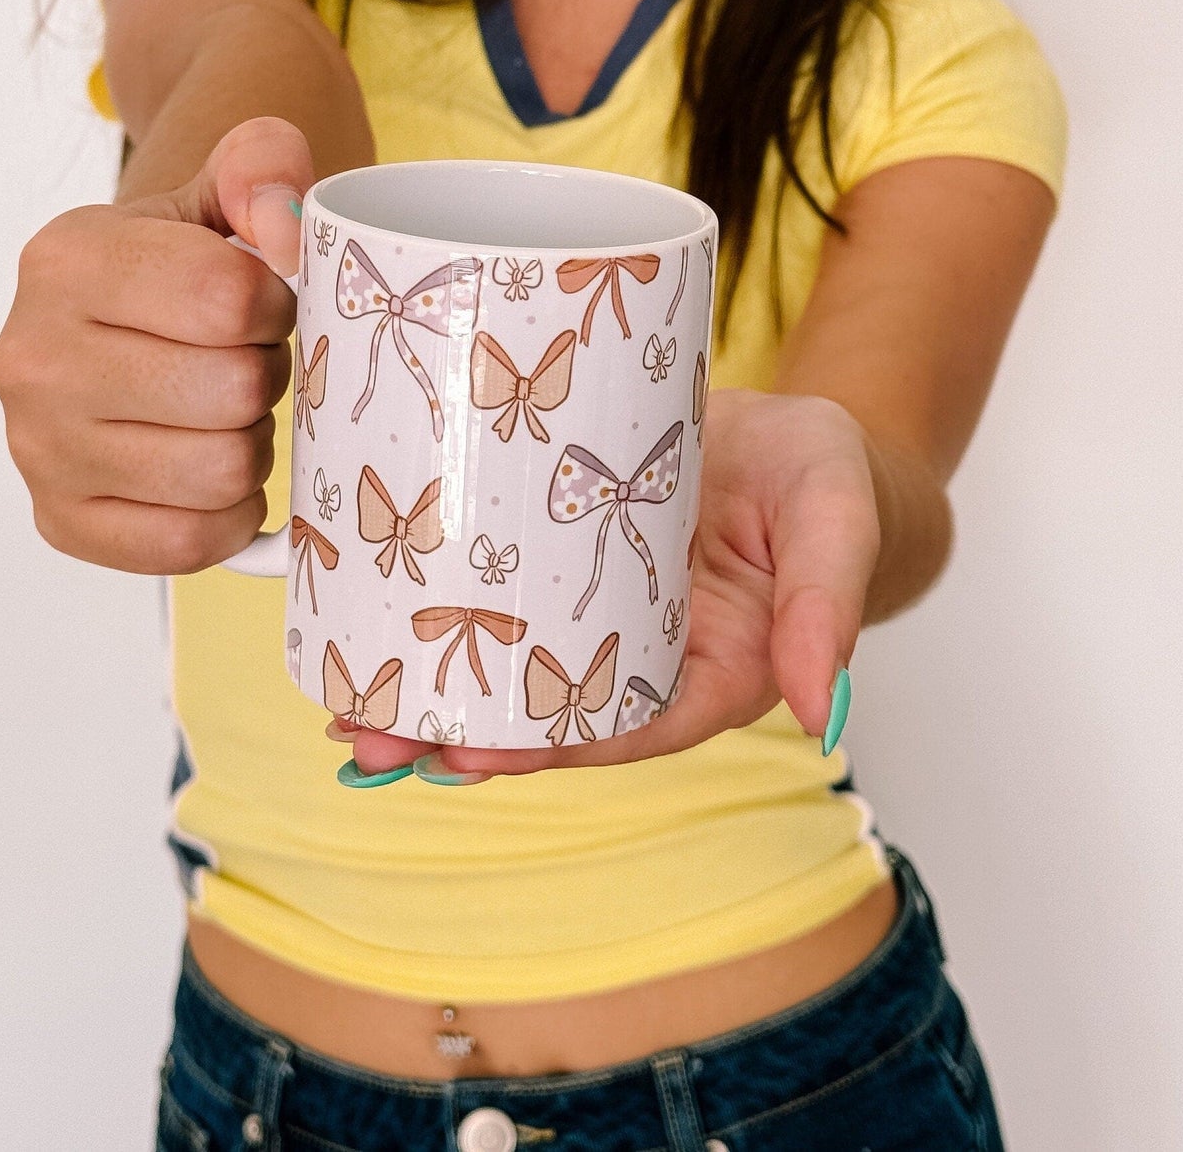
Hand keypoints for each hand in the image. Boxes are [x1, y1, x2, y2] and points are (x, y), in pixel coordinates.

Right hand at [0, 117, 312, 574]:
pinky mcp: (61, 522)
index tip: (261, 300)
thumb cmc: (187, 258)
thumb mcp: (227, 181)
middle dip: (267, 374)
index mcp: (65, 259)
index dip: (277, 303)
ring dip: (251, 443)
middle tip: (247, 360)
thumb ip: (266, 163)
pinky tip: (214, 470)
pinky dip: (226, 514)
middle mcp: (31, 356)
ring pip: (219, 471)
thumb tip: (284, 234)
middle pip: (231, 390)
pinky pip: (187, 544)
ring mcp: (38, 448)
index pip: (228, 297)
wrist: (122, 321)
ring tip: (228, 411)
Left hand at [338, 387, 878, 778]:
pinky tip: (373, 622)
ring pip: (514, 663)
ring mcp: (598, 606)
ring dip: (434, 688)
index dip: (553, 747)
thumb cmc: (822, 474)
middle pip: (552, 711)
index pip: (631, 725)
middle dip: (462, 731)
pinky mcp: (560, 554)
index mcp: (718, 667)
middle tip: (370, 733)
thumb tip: (821, 707)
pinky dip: (444, 616)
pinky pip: (504, 595)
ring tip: (346, 701)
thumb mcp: (836, 516)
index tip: (475, 754)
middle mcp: (647, 652)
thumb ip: (828, 604)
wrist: (786, 427)